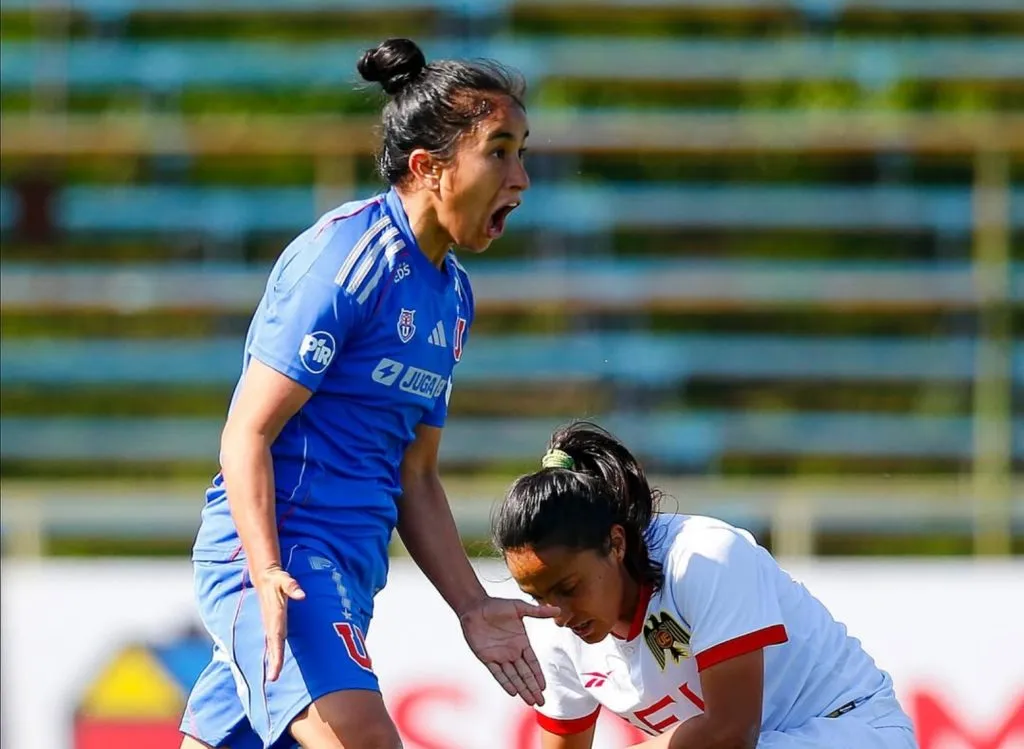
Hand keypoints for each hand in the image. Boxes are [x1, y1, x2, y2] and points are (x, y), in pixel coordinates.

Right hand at [254, 564, 305, 680]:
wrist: (265, 578)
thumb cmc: (277, 580)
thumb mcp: (285, 581)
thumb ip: (293, 587)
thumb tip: (302, 595)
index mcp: (275, 616)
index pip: (276, 638)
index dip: (276, 653)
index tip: (275, 665)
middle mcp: (272, 623)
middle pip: (273, 646)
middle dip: (273, 662)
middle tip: (273, 679)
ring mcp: (271, 625)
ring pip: (272, 646)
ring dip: (273, 660)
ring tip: (273, 677)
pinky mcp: (273, 624)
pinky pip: (273, 642)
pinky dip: (274, 653)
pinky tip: (276, 662)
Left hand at [459, 596, 559, 705]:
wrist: (475, 607)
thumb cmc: (496, 606)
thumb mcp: (519, 608)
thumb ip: (538, 612)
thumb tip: (558, 610)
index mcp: (521, 643)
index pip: (533, 663)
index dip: (538, 675)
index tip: (545, 687)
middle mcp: (512, 652)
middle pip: (525, 674)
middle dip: (533, 688)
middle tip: (541, 702)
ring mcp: (499, 656)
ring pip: (513, 677)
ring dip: (522, 689)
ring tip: (530, 701)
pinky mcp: (486, 658)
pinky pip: (497, 673)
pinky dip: (505, 682)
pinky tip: (513, 691)